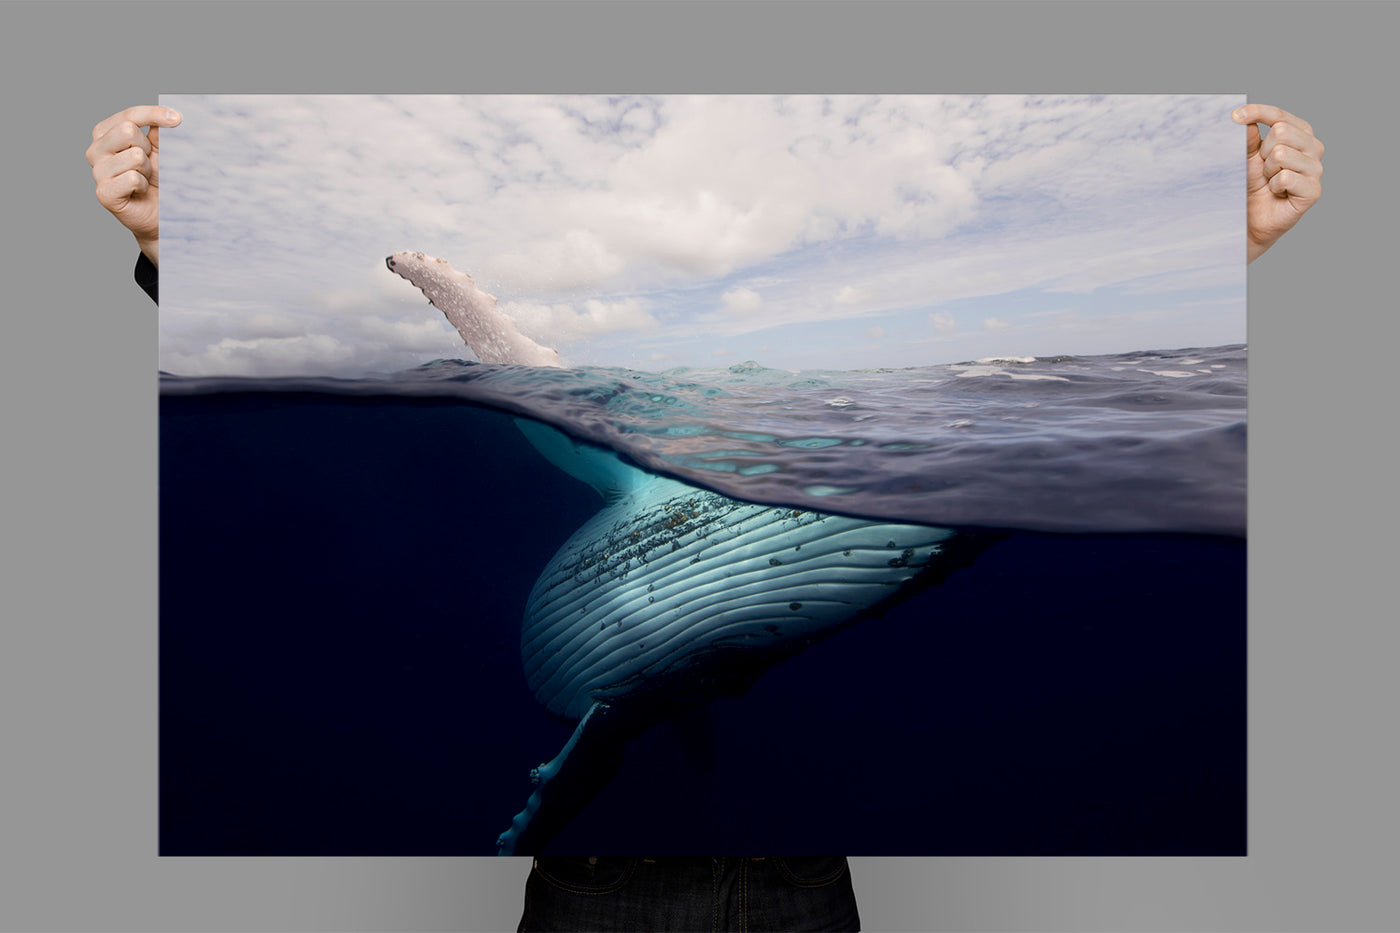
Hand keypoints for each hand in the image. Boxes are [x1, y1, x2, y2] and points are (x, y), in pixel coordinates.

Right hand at [86, 105, 181, 266]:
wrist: (161, 215)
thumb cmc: (159, 179)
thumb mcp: (161, 150)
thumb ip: (159, 130)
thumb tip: (170, 114)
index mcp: (106, 134)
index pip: (129, 115)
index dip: (154, 114)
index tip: (178, 118)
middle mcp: (96, 150)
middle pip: (127, 130)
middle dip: (148, 148)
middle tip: (149, 165)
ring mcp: (97, 172)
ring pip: (133, 155)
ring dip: (148, 169)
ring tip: (145, 180)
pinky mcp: (104, 193)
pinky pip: (133, 178)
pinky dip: (144, 185)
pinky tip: (140, 192)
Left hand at [1232, 104, 1323, 262]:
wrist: (1250, 217)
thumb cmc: (1252, 184)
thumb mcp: (1247, 156)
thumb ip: (1248, 136)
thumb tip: (1242, 118)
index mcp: (1300, 133)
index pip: (1279, 115)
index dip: (1257, 112)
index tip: (1234, 116)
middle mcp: (1313, 147)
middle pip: (1281, 131)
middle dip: (1262, 152)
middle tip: (1263, 169)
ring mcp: (1316, 168)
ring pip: (1281, 154)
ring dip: (1267, 171)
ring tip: (1270, 182)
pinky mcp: (1314, 190)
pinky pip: (1286, 177)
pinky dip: (1273, 186)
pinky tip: (1277, 193)